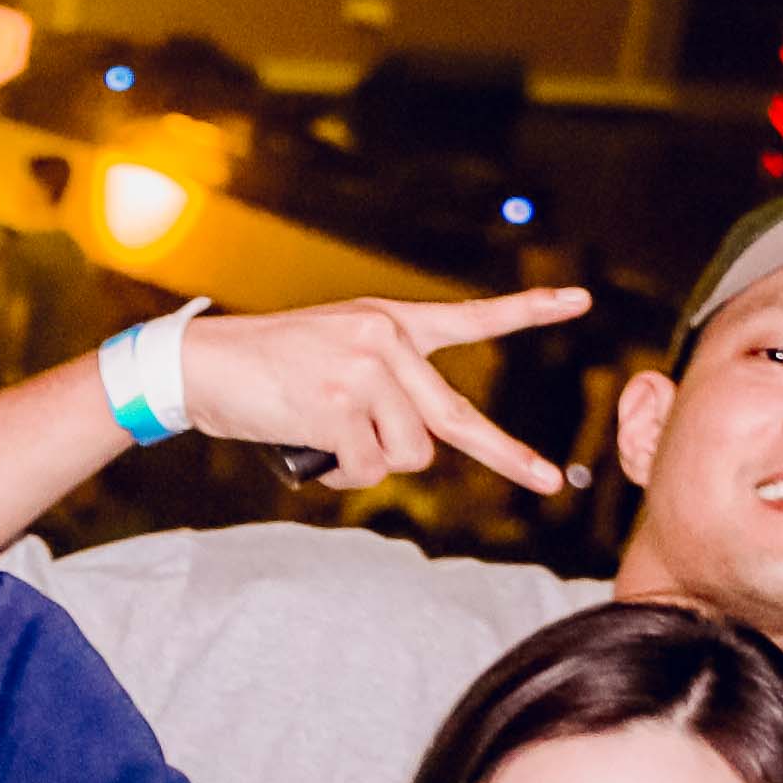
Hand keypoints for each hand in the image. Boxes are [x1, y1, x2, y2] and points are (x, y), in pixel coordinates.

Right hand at [172, 291, 594, 493]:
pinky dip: (344, 475)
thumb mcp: (334, 355)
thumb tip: (410, 447)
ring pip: (410, 454)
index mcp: (390, 323)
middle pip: (456, 418)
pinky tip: (314, 449)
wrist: (202, 366)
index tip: (580, 301)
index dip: (529, 311)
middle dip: (507, 455)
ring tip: (334, 445)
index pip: (470, 318)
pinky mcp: (338, 407)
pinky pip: (367, 468)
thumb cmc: (265, 371)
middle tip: (547, 481)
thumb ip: (383, 386)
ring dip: (374, 466)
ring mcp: (364, 374)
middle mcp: (385, 342)